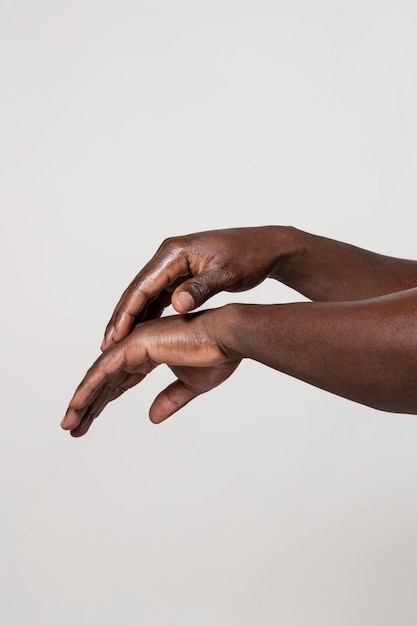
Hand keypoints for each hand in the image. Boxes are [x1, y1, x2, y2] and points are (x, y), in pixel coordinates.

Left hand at [62, 309, 240, 436]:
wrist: (228, 337)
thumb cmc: (217, 354)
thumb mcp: (191, 386)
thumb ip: (170, 400)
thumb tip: (151, 417)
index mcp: (150, 352)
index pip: (120, 381)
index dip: (104, 401)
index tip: (90, 420)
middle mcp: (137, 346)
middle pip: (105, 380)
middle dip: (89, 404)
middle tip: (74, 427)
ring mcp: (133, 344)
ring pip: (99, 376)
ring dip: (82, 401)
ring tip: (69, 425)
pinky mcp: (134, 345)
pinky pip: (104, 371)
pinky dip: (88, 389)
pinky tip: (76, 405)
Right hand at [101, 226, 283, 349]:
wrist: (267, 247)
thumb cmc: (249, 256)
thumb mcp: (227, 273)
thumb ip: (201, 288)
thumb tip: (177, 305)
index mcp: (174, 252)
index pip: (142, 285)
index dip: (126, 312)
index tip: (114, 336)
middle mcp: (168, 256)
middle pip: (136, 290)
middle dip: (121, 318)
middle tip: (105, 345)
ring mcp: (173, 265)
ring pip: (144, 295)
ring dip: (131, 318)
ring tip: (116, 344)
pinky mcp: (180, 274)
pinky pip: (158, 297)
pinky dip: (148, 314)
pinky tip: (140, 333)